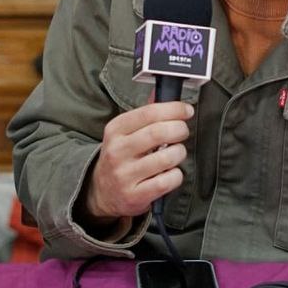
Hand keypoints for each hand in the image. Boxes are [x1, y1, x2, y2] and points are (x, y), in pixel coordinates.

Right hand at [83, 101, 193, 221]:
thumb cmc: (121, 156)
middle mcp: (117, 151)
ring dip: (179, 153)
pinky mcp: (135, 195)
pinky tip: (171, 172)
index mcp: (115, 130)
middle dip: (180, 129)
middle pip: (159, 133)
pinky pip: (167, 181)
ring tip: (176, 153)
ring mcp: (125, 175)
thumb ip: (145, 113)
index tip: (187, 110)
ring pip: (166, 158)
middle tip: (183, 131)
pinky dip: (176, 175)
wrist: (100, 192)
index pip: (148, 112)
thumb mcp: (125, 132)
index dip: (173, 109)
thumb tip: (163, 92)